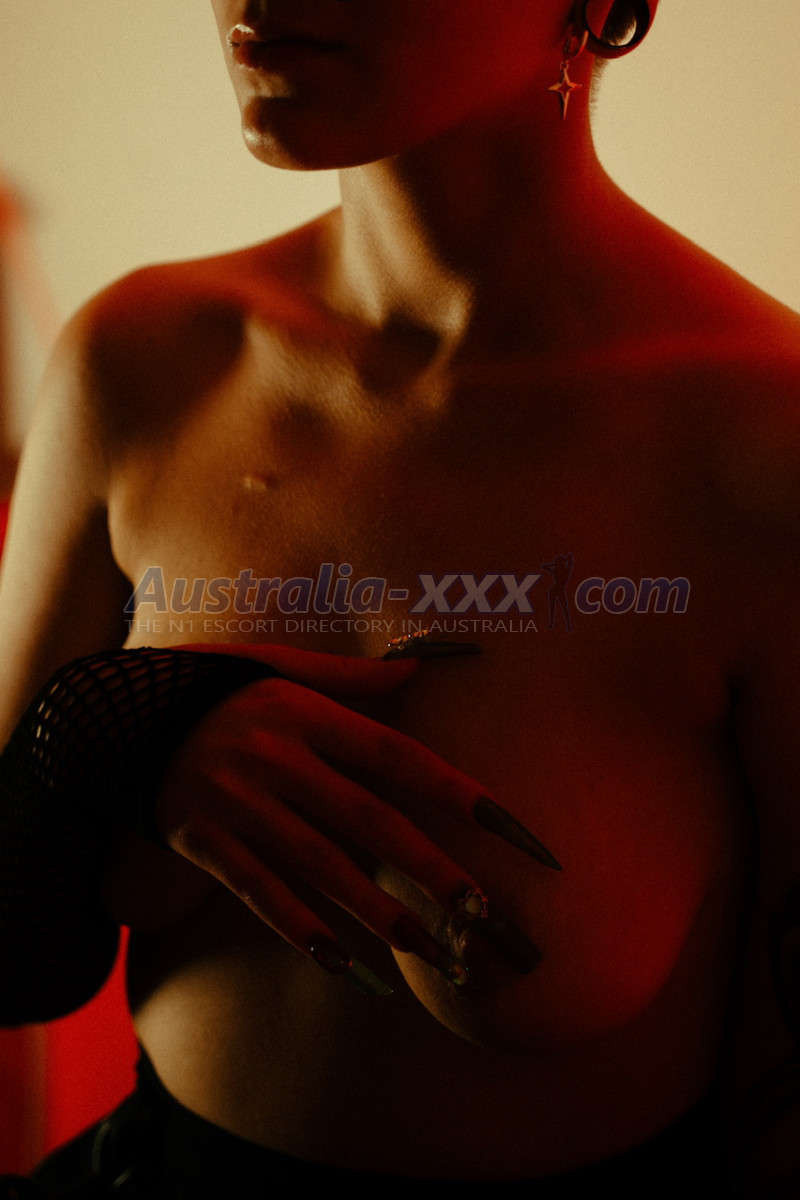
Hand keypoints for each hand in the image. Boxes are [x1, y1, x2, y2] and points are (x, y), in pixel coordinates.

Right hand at [155, 642, 551, 991]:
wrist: (118, 720)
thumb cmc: (218, 691)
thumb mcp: (279, 668)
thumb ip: (350, 676)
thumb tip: (419, 666)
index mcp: (301, 711)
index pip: (393, 753)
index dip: (452, 789)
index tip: (508, 826)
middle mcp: (273, 757)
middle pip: (366, 820)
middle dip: (429, 868)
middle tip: (482, 912)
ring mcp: (236, 804)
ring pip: (318, 866)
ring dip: (378, 911)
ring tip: (431, 948)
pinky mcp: (204, 843)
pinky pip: (259, 893)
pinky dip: (301, 930)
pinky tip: (346, 966)